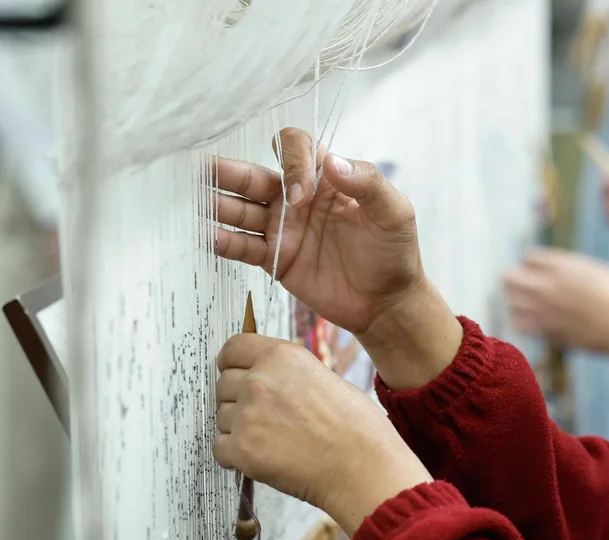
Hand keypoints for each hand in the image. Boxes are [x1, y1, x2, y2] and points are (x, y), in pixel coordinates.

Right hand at [212, 128, 423, 335]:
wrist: (387, 302)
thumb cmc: (395, 252)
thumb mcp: (394, 212)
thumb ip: (367, 183)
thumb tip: (331, 162)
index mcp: (327, 178)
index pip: (296, 149)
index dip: (292, 161)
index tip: (301, 195)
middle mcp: (298, 198)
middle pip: (255, 176)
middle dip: (229, 171)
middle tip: (203, 168)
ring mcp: (284, 228)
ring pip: (241, 209)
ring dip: (217, 203)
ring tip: (194, 200)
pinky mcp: (276, 258)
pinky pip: (244, 246)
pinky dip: (225, 241)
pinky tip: (209, 236)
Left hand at [214, 334, 432, 535]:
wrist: (363, 466)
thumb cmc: (356, 426)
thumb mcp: (324, 378)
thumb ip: (288, 374)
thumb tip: (266, 378)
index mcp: (282, 356)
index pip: (233, 348)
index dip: (233, 363)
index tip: (237, 374)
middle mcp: (260, 380)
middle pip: (223, 383)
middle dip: (237, 399)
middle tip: (264, 417)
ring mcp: (248, 415)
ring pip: (222, 417)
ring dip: (239, 428)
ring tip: (273, 440)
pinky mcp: (243, 449)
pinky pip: (220, 448)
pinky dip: (236, 456)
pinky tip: (263, 457)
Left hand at [503, 248, 608, 353]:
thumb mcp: (594, 269)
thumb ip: (568, 265)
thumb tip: (548, 265)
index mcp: (561, 267)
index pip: (528, 257)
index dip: (532, 264)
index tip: (540, 271)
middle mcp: (548, 286)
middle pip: (508, 277)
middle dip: (513, 279)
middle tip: (523, 285)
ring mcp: (545, 310)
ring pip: (510, 302)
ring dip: (515, 301)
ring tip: (527, 304)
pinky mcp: (547, 331)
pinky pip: (519, 325)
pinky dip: (521, 322)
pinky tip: (533, 321)